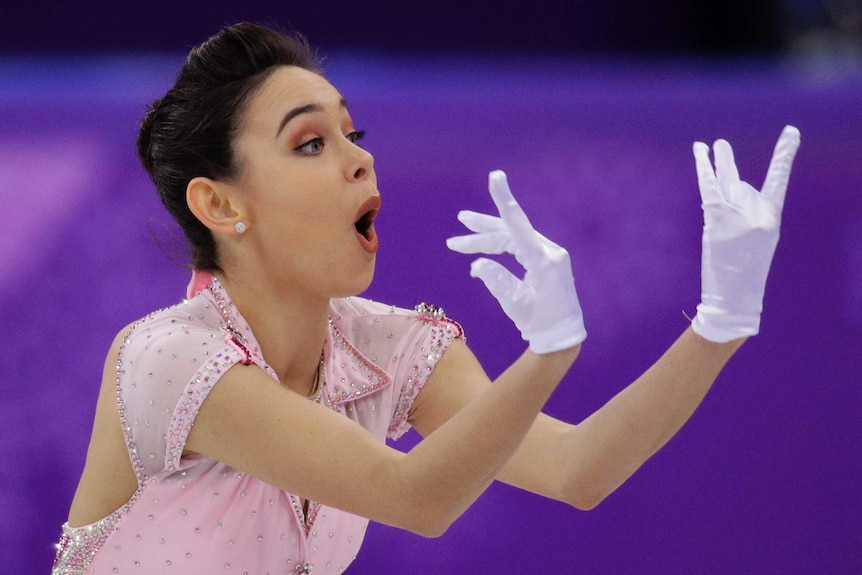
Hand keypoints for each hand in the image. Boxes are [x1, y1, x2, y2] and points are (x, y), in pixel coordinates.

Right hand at [447, 170, 585, 352]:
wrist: (562, 335)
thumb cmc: (540, 322)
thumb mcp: (515, 304)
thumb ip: (496, 281)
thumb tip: (477, 264)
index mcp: (543, 261)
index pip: (519, 225)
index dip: (504, 200)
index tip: (495, 176)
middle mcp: (548, 252)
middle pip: (509, 232)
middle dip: (482, 230)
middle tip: (459, 223)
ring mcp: (548, 254)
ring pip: (512, 238)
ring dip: (486, 239)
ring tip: (460, 238)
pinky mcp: (544, 260)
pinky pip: (518, 247)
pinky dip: (498, 250)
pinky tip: (480, 256)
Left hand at [691, 125, 800, 342]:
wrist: (735, 297)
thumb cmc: (744, 273)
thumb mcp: (755, 241)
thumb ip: (747, 214)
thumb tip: (735, 188)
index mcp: (772, 218)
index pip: (779, 181)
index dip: (784, 156)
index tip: (791, 133)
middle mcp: (758, 214)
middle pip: (741, 185)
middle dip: (728, 166)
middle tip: (720, 145)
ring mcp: (739, 217)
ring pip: (725, 181)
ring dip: (717, 162)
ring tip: (709, 144)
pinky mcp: (718, 220)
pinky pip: (709, 187)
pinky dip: (703, 167)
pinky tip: (699, 151)